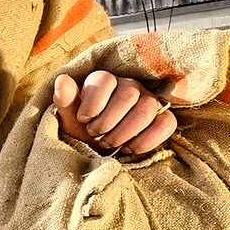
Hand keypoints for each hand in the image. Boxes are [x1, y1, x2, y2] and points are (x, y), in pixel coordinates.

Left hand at [53, 71, 176, 155]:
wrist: (99, 148)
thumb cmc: (83, 128)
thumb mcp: (68, 116)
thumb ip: (65, 99)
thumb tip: (62, 80)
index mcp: (105, 81)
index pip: (105, 80)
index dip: (93, 103)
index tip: (83, 120)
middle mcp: (129, 86)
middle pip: (128, 95)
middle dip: (108, 121)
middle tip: (94, 134)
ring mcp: (148, 101)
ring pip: (148, 108)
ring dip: (125, 131)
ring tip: (108, 143)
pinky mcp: (162, 118)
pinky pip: (166, 123)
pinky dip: (148, 140)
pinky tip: (129, 149)